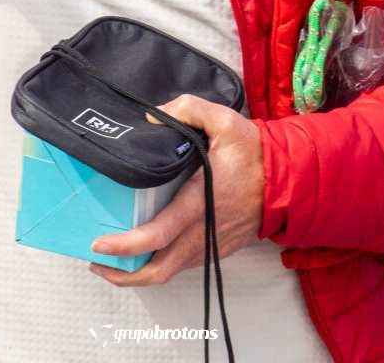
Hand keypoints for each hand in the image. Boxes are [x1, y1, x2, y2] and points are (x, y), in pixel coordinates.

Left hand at [88, 93, 264, 286]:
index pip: (159, 234)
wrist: (287, 180)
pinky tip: (145, 250)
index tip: (100, 244)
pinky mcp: (216, 249)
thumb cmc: (254, 152)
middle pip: (158, 270)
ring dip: (139, 272)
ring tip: (112, 259)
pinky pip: (182, 265)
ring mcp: (210, 245)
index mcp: (200, 203)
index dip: (126, 245)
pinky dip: (159, 264)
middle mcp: (202, 232)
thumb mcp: (224, 120)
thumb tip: (151, 116)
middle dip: (123, 274)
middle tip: (96, 262)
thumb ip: (187, 109)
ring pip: (169, 272)